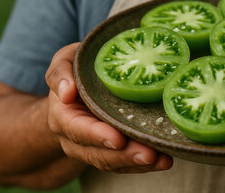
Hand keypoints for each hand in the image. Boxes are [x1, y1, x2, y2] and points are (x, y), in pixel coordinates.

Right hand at [45, 43, 172, 172]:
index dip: (97, 136)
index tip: (118, 140)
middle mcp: (75, 138)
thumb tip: (66, 92)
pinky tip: (164, 160)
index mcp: (63, 116)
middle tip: (149, 153)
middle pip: (98, 153)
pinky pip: (126, 163)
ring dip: (138, 163)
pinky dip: (145, 164)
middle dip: (125, 156)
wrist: (78, 88)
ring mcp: (94, 148)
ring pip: (114, 162)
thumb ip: (61, 72)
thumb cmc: (77, 69)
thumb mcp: (65, 61)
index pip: (77, 129)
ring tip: (162, 160)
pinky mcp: (112, 152)